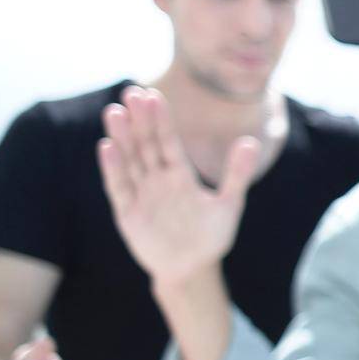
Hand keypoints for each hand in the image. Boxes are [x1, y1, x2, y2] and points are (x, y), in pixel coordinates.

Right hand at [98, 86, 257, 286]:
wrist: (192, 268)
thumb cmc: (211, 236)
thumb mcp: (229, 204)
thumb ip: (237, 174)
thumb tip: (251, 141)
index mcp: (180, 174)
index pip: (168, 141)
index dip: (161, 119)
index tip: (152, 94)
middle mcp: (158, 179)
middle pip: (146, 144)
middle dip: (140, 119)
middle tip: (131, 91)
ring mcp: (142, 194)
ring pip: (130, 160)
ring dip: (122, 137)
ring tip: (115, 111)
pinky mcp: (128, 213)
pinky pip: (119, 187)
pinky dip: (114, 168)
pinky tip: (107, 147)